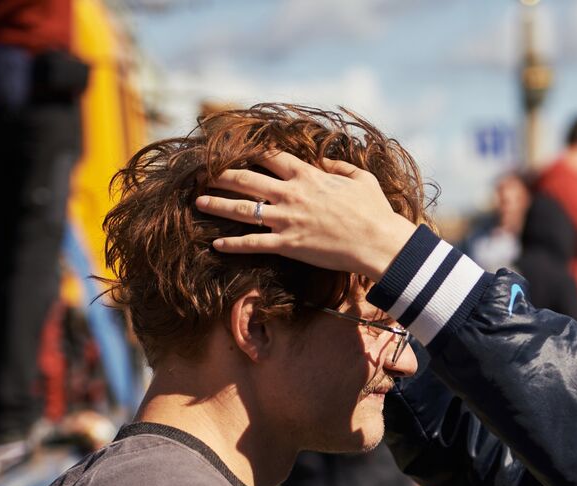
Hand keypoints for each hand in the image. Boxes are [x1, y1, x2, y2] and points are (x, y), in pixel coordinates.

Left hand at [195, 152, 417, 279]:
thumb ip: (339, 167)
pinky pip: (254, 244)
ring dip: (218, 205)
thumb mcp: (361, 179)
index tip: (233, 149)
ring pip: (243, 210)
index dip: (249, 151)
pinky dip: (233, 244)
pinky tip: (217, 244)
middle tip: (203, 174)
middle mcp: (291, 194)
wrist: (378, 242)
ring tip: (198, 203)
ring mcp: (287, 220)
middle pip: (246, 179)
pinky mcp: (289, 245)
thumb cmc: (374, 211)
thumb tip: (325, 162)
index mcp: (307, 176)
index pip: (270, 157)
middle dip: (221, 175)